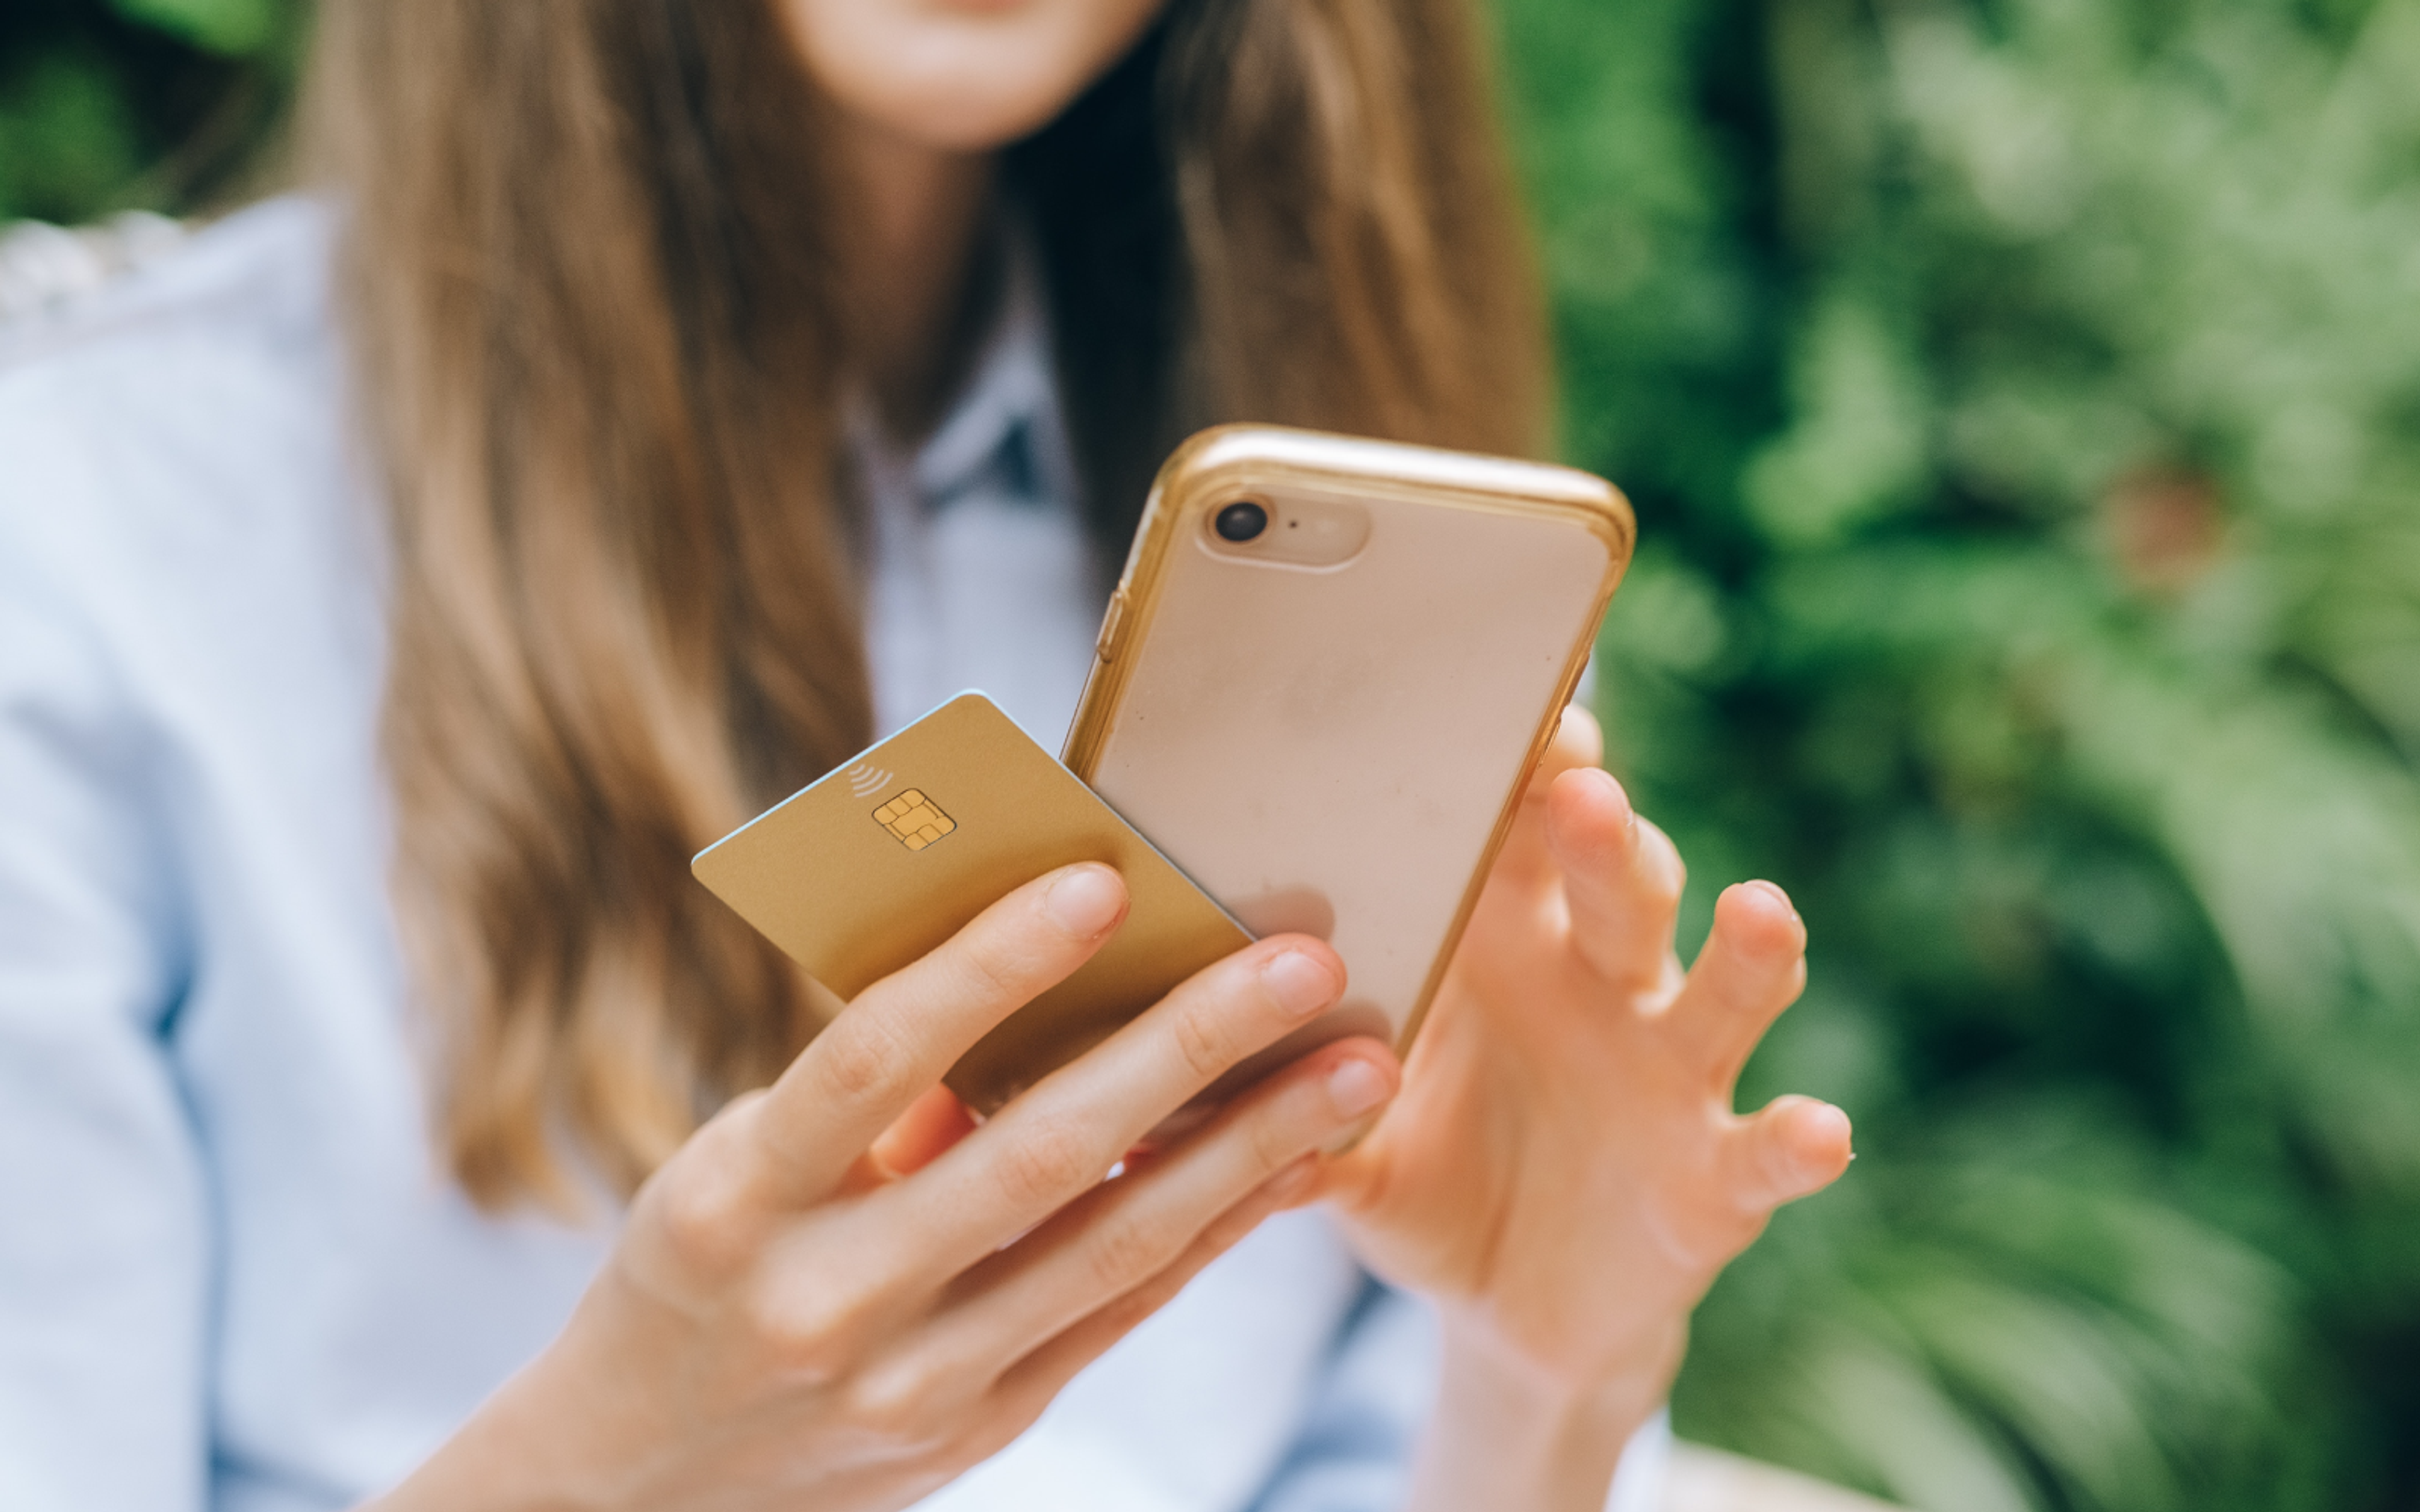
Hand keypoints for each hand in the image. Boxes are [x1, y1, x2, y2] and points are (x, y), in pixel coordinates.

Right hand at [369, 863, 1397, 1511]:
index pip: (872, 1061)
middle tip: (1301, 960)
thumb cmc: (707, 1264)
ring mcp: (911, 1383)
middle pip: (1030, 1157)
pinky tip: (1296, 1160)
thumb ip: (871, 1097)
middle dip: (1181, 1051)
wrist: (644, 1485)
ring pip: (1109, 1247)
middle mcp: (824, 1301)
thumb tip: (1039, 974)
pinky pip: (1122, 1308)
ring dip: (1249, 1150)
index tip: (1102, 880)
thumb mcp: (733, 1171)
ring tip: (1358, 1068)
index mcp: (730, 1201)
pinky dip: (1216, 1225)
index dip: (988, 968)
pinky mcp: (983, 1422)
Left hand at [1319, 707, 1850, 1507]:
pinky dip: (1798, 1142)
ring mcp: (1669, 1074)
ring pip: (1720, 990)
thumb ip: (1278, 1098)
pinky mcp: (1715, 1176)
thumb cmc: (1421, 1174)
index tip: (1513, 710)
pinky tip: (1818, 1128)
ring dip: (1745, 951)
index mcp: (1502, 946)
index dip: (1522, 767)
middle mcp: (1598, 985)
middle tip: (1580, 789)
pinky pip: (1766, 1149)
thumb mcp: (1343, 1136)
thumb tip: (1160, 1070)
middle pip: (1617, 883)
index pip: (1519, 831)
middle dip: (1604, 835)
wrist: (1503, 1306)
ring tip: (1757, 909)